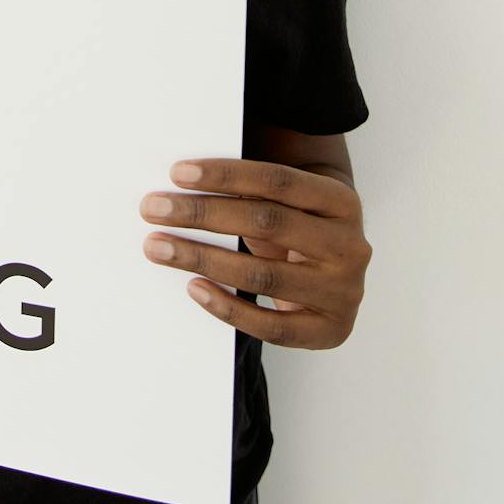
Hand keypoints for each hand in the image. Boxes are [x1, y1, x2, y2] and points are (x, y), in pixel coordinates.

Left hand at [139, 157, 371, 348]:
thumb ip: (252, 192)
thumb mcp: (290, 204)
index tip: (176, 173)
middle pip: (267, 222)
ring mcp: (344, 291)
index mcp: (342, 201)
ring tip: (160, 247)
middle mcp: (350, 245)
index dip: (226, 175)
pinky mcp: (330, 330)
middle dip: (202, 214)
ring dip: (202, 258)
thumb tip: (180, 184)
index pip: (278, 180)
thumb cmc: (298, 230)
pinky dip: (227, 307)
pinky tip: (194, 287)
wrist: (338, 277)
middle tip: (153, 208)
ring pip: (263, 274)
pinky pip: (271, 326)